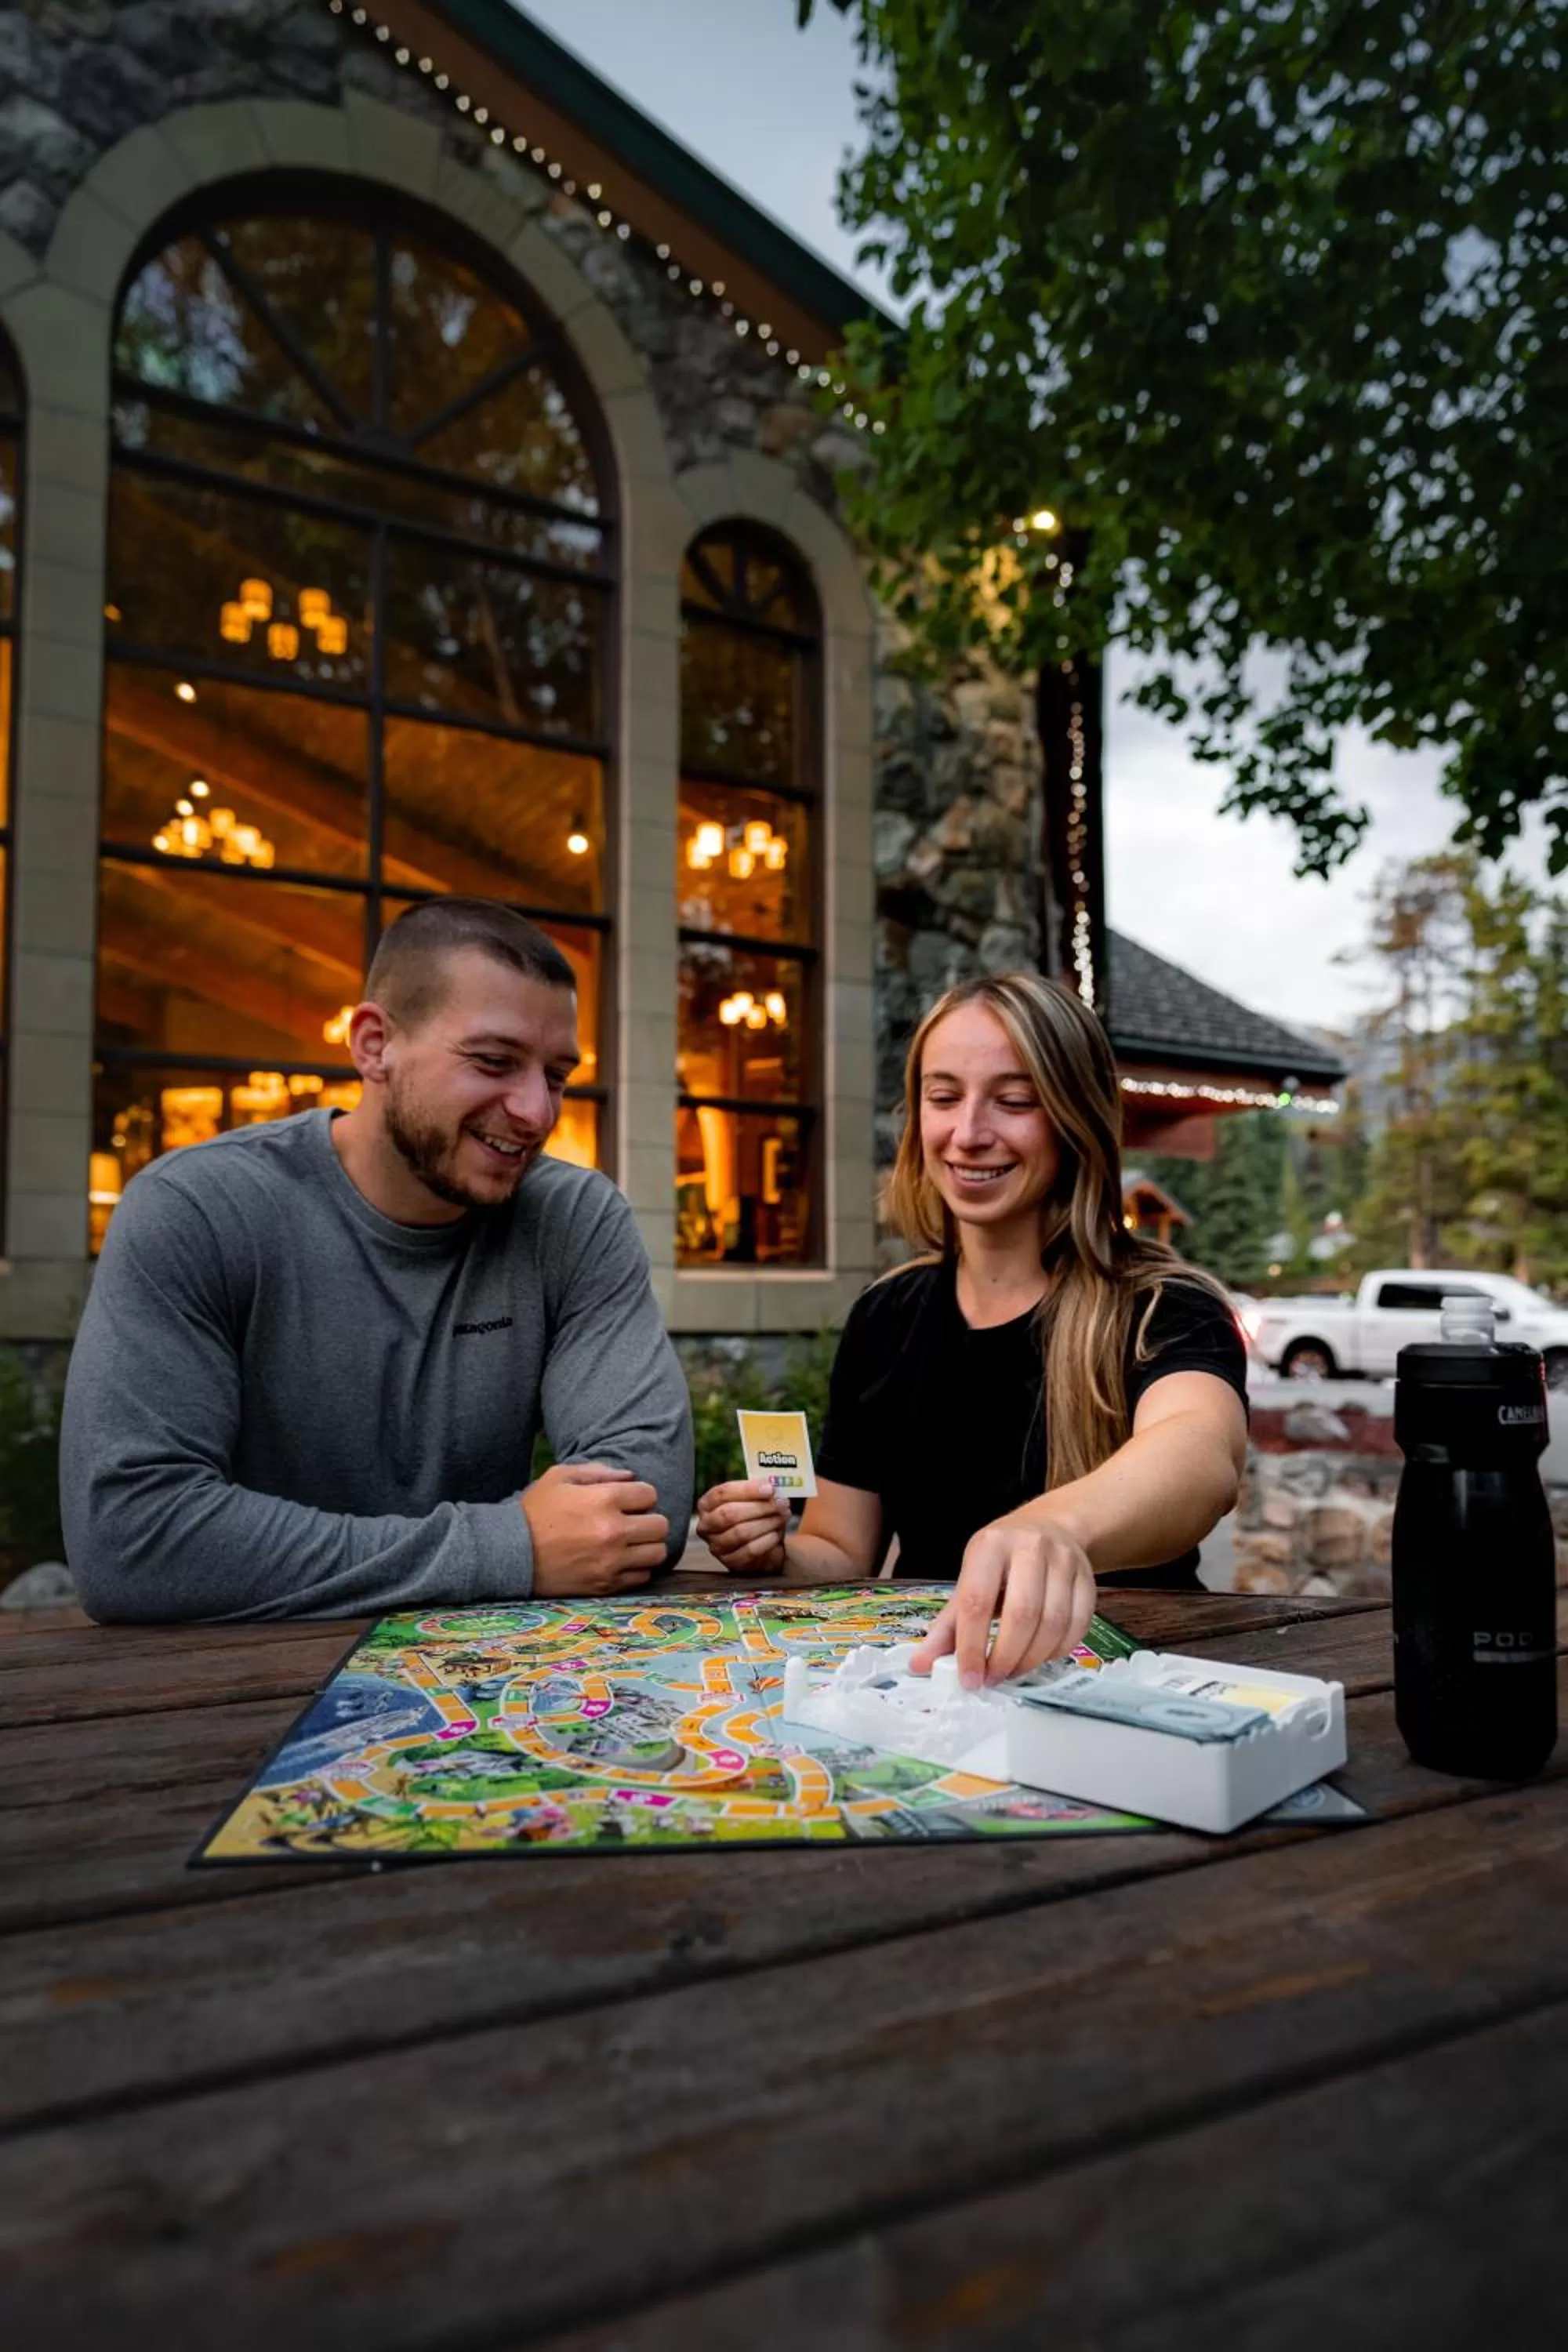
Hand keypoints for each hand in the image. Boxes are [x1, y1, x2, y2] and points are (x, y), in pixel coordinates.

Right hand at [522, 1461, 669, 1594]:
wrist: (510, 1552)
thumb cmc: (535, 1510)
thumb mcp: (560, 1476)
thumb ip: (599, 1471)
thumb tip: (631, 1476)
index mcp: (604, 1499)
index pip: (650, 1494)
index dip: (640, 1496)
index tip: (628, 1501)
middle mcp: (613, 1531)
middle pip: (661, 1526)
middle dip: (649, 1520)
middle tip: (633, 1522)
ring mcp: (611, 1561)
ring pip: (658, 1553)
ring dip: (647, 1546)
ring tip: (631, 1543)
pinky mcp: (606, 1584)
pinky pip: (642, 1577)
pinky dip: (636, 1568)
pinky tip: (619, 1560)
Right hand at [695, 1478, 788, 1574]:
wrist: (761, 1546)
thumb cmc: (754, 1516)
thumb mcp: (753, 1499)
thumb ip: (758, 1492)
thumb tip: (771, 1488)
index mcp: (707, 1505)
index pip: (722, 1493)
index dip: (747, 1490)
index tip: (770, 1488)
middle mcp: (706, 1526)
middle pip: (730, 1514)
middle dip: (759, 1507)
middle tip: (781, 1503)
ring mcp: (716, 1546)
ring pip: (740, 1532)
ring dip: (766, 1523)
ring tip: (782, 1516)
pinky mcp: (730, 1562)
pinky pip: (749, 1551)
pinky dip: (766, 1541)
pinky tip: (777, 1533)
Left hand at [908, 1513, 1095, 1688]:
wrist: (1051, 1527)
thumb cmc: (1002, 1560)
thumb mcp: (969, 1579)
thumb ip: (948, 1625)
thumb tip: (920, 1665)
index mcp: (990, 1546)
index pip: (978, 1602)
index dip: (972, 1647)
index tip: (969, 1679)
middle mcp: (1030, 1548)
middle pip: (1022, 1615)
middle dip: (1005, 1658)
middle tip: (993, 1679)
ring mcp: (1064, 1561)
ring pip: (1053, 1624)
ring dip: (1031, 1659)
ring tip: (1013, 1671)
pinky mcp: (1088, 1578)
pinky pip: (1077, 1626)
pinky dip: (1057, 1652)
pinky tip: (1039, 1657)